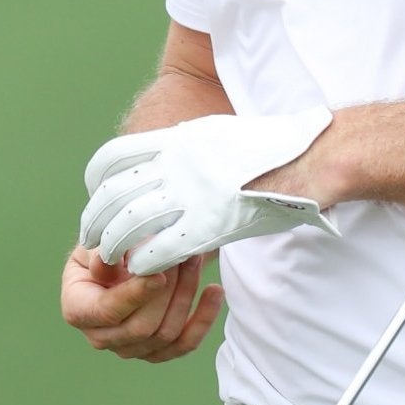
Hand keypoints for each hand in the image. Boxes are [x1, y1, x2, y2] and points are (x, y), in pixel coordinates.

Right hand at [60, 248, 222, 361]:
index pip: (108, 310)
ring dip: (186, 296)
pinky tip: (214, 291)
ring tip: (195, 261)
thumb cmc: (103, 248)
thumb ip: (100, 253)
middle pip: (141, 327)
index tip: (159, 275)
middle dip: (167, 292)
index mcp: (78, 310)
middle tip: (182, 257)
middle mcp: (100, 337)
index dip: (135, 295)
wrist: (117, 259)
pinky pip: (185, 344)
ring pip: (166, 333)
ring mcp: (129, 349)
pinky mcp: (156, 351)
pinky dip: (203, 319)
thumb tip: (106, 262)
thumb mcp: (94, 243)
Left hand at [79, 106, 336, 275]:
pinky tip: (140, 271)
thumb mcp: (221, 134)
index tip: (95, 196)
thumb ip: (194, 147)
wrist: (315, 156)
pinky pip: (162, 248)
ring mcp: (192, 194)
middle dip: (96, 218)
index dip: (97, 180)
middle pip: (114, 193)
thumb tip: (178, 153)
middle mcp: (177, 164)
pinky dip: (145, 261)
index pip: (115, 156)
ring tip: (109, 259)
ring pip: (130, 222)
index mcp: (177, 140)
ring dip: (113, 244)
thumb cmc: (277, 147)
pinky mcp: (211, 225)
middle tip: (89, 237)